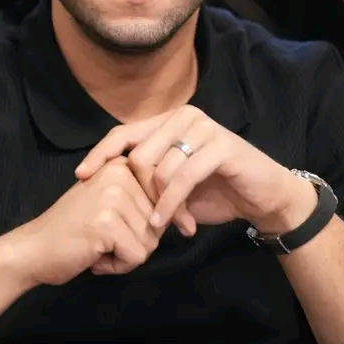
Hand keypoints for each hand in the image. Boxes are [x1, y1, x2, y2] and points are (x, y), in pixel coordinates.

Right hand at [12, 157, 164, 285]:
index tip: (131, 228)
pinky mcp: (106, 222)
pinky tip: (95, 258)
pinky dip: (119, 266)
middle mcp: (119, 173)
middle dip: (137, 240)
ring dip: (127, 255)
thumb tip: (188, 220)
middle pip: (160, 220)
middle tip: (104, 239)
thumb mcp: (112, 204)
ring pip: (151, 241)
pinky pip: (137, 256)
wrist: (33, 249)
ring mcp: (112, 196)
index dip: (156, 220)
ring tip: (98, 247)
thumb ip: (145, 202)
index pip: (166, 194)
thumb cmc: (74, 230)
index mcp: (121, 164)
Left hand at [74, 106, 317, 234]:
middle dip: (140, 193)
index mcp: (168, 121)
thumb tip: (103, 186)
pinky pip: (182, 177)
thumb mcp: (173, 185)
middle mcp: (183, 117)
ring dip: (161, 205)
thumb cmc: (215, 190)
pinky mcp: (219, 146)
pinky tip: (173, 223)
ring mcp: (203, 128)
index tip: (81, 176)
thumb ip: (146, 178)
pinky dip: (171, 204)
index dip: (100, 153)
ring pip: (159, 168)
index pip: (123, 133)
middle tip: (151, 220)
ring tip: (171, 226)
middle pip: (138, 155)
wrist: (262, 197)